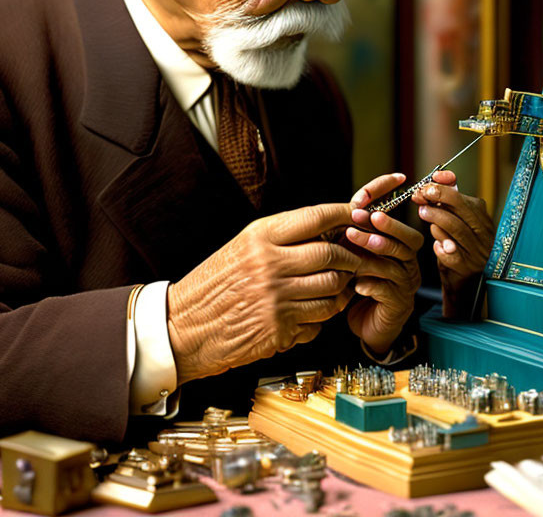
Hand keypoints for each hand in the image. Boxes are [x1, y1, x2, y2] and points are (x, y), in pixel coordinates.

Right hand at [166, 203, 361, 384]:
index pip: (316, 217)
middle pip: (332, 254)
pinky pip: (319, 321)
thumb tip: (326, 231)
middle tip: (354, 261)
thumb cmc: (213, 285)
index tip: (359, 215)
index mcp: (260, 237)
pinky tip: (308, 315)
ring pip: (333, 290)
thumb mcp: (241, 248)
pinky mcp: (279, 329)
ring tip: (334, 290)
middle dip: (351, 258)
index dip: (345, 214)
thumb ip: (280, 239)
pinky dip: (321, 319)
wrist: (182, 327)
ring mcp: (276, 298)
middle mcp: (270, 264)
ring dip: (340, 291)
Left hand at [342, 173, 423, 355]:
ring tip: (353, 242)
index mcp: (401, 248)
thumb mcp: (356, 253)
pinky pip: (389, 291)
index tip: (369, 195)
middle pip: (409, 241)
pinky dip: (372, 285)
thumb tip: (352, 204)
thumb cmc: (360, 283)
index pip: (403, 221)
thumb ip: (358, 232)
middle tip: (362, 217)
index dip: (391, 207)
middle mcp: (408, 264)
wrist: (365, 323)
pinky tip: (357, 284)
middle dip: (386, 227)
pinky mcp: (398, 305)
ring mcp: (406, 285)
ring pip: (397, 264)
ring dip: (374, 252)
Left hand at [412, 169, 493, 316]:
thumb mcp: (456, 220)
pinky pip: (453, 254)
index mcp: (482, 218)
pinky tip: (434, 244)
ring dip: (437, 219)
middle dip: (439, 199)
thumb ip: (449, 198)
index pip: (465, 198)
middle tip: (420, 195)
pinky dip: (441, 246)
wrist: (465, 282)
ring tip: (422, 212)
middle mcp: (484, 234)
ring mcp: (478, 251)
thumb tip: (439, 176)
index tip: (428, 182)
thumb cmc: (457, 244)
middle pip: (463, 210)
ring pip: (457, 229)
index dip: (445, 187)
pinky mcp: (468, 268)